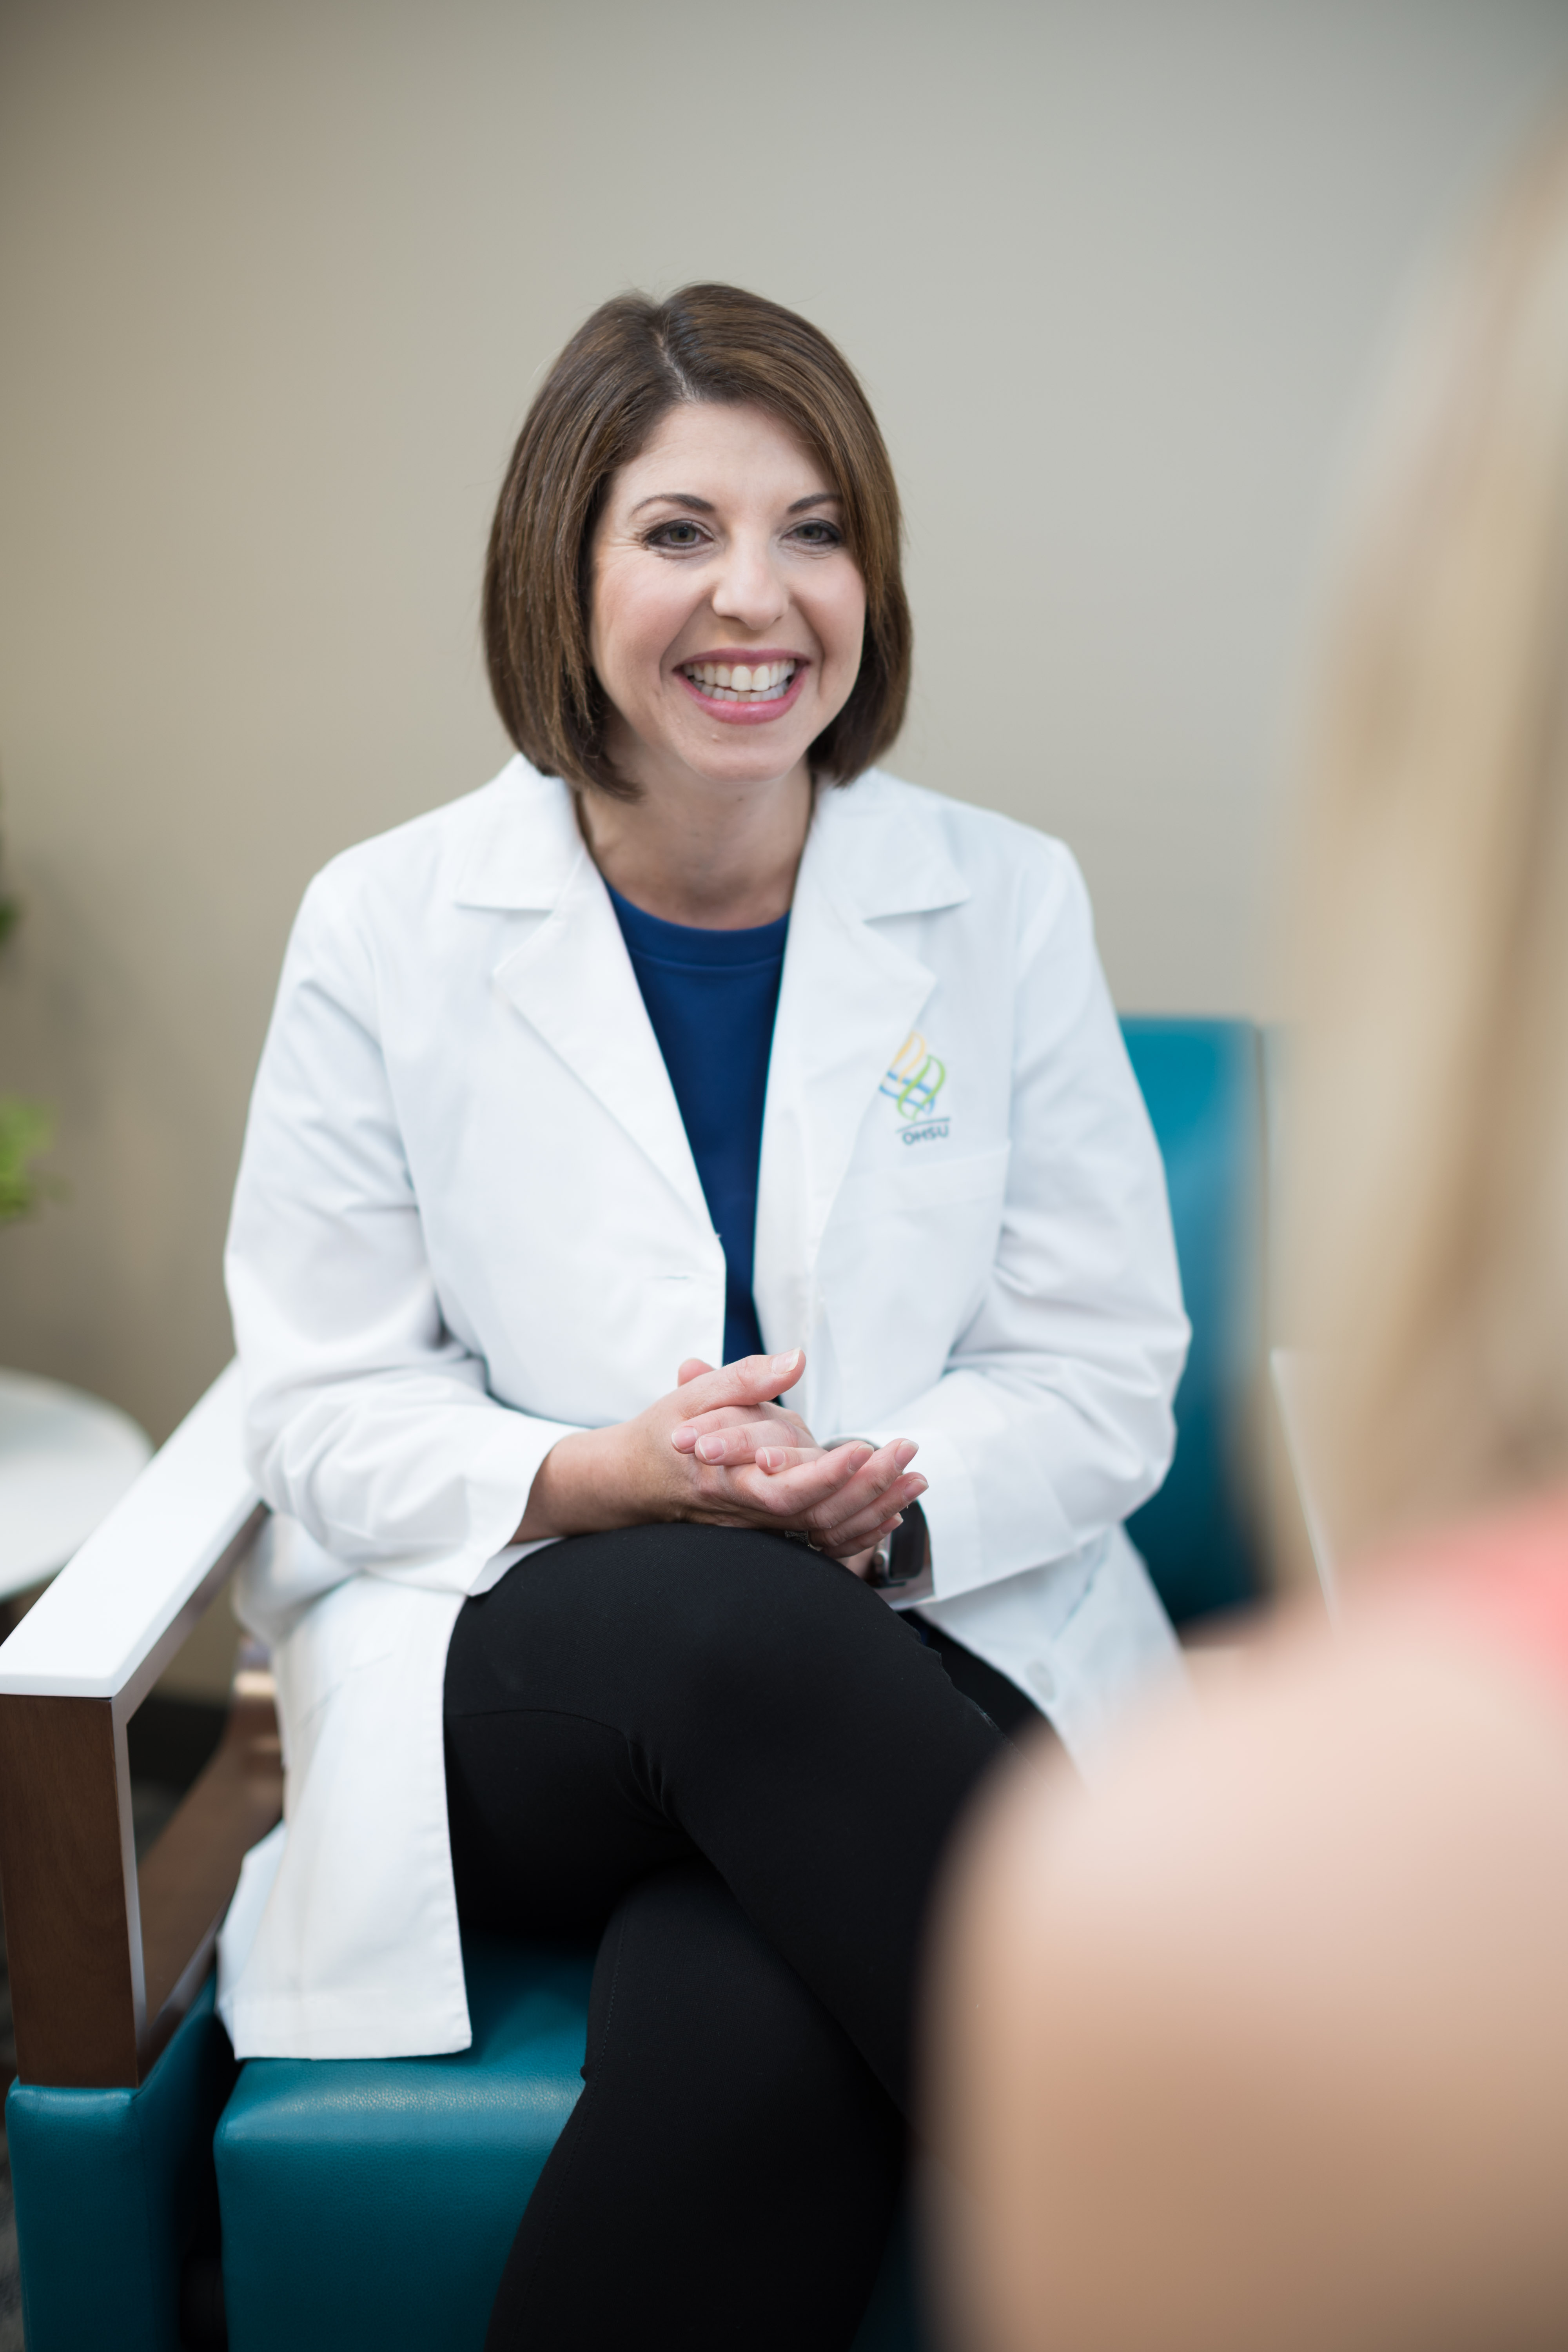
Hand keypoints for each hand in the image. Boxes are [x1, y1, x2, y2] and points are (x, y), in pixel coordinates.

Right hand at [667, 1358, 918, 1575]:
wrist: (636, 1481)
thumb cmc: (662, 1435)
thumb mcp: (693, 1396)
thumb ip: (743, 1379)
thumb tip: (795, 1360)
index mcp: (724, 1480)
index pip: (783, 1489)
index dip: (825, 1475)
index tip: (859, 1448)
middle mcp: (747, 1513)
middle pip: (816, 1515)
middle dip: (868, 1486)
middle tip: (907, 1452)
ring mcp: (761, 1529)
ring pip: (825, 1531)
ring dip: (876, 1508)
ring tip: (916, 1479)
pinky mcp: (771, 1533)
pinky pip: (822, 1541)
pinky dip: (862, 1530)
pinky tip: (892, 1512)